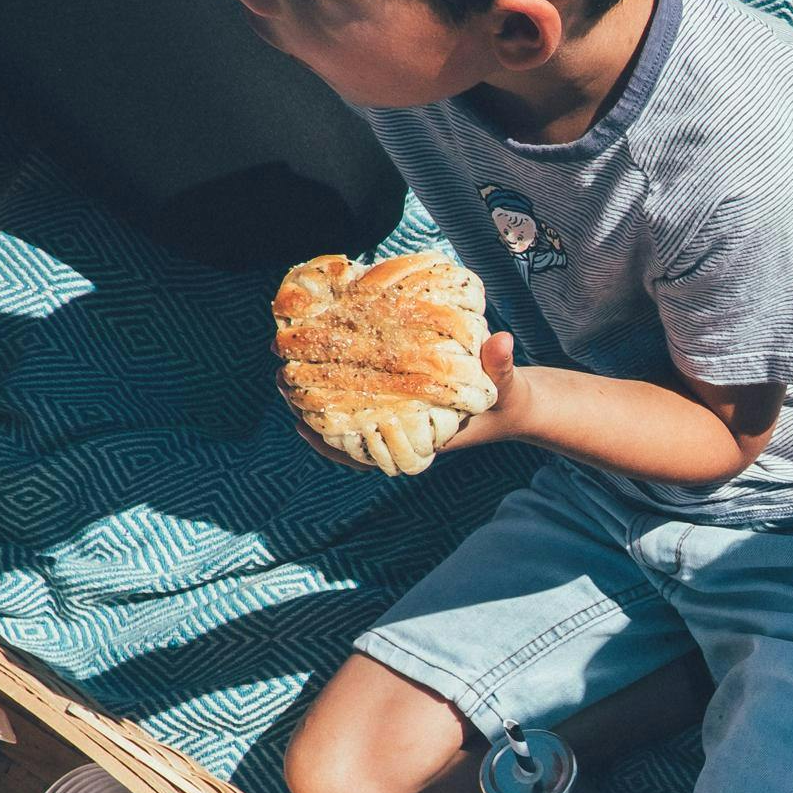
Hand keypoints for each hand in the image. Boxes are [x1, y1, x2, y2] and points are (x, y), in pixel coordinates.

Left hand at [272, 331, 529, 468]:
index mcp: (420, 439)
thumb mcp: (507, 384)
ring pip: (345, 419)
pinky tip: (312, 371)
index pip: (367, 453)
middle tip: (283, 380)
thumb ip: (502, 365)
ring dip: (314, 400)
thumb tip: (502, 339)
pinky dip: (333, 392)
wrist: (509, 404)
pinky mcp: (396, 402)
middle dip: (311, 411)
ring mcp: (396, 418)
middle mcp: (403, 433)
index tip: (302, 423)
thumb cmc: (507, 401)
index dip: (331, 443)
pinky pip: (357, 403)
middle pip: (345, 434)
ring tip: (285, 374)